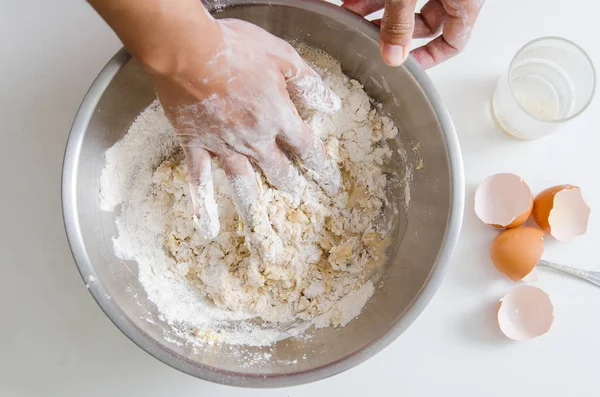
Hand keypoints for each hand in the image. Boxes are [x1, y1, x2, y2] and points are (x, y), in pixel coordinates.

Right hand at [150, 18, 341, 239]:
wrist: (187, 50)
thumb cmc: (235, 48)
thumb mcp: (282, 56)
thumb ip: (308, 83)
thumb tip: (331, 104)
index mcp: (278, 116)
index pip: (307, 148)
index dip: (321, 167)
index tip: (331, 184)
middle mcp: (254, 139)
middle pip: (277, 169)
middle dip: (291, 186)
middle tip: (299, 199)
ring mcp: (223, 145)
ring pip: (243, 183)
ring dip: (254, 208)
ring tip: (262, 232)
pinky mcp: (194, 144)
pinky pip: (199, 180)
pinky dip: (202, 205)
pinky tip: (207, 228)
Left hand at [342, 0, 483, 67]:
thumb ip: (400, 21)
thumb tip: (392, 56)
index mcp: (467, 1)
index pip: (453, 43)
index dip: (427, 58)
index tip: (401, 63)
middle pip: (426, 23)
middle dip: (391, 29)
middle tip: (366, 33)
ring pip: (409, 3)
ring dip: (379, 9)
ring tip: (351, 11)